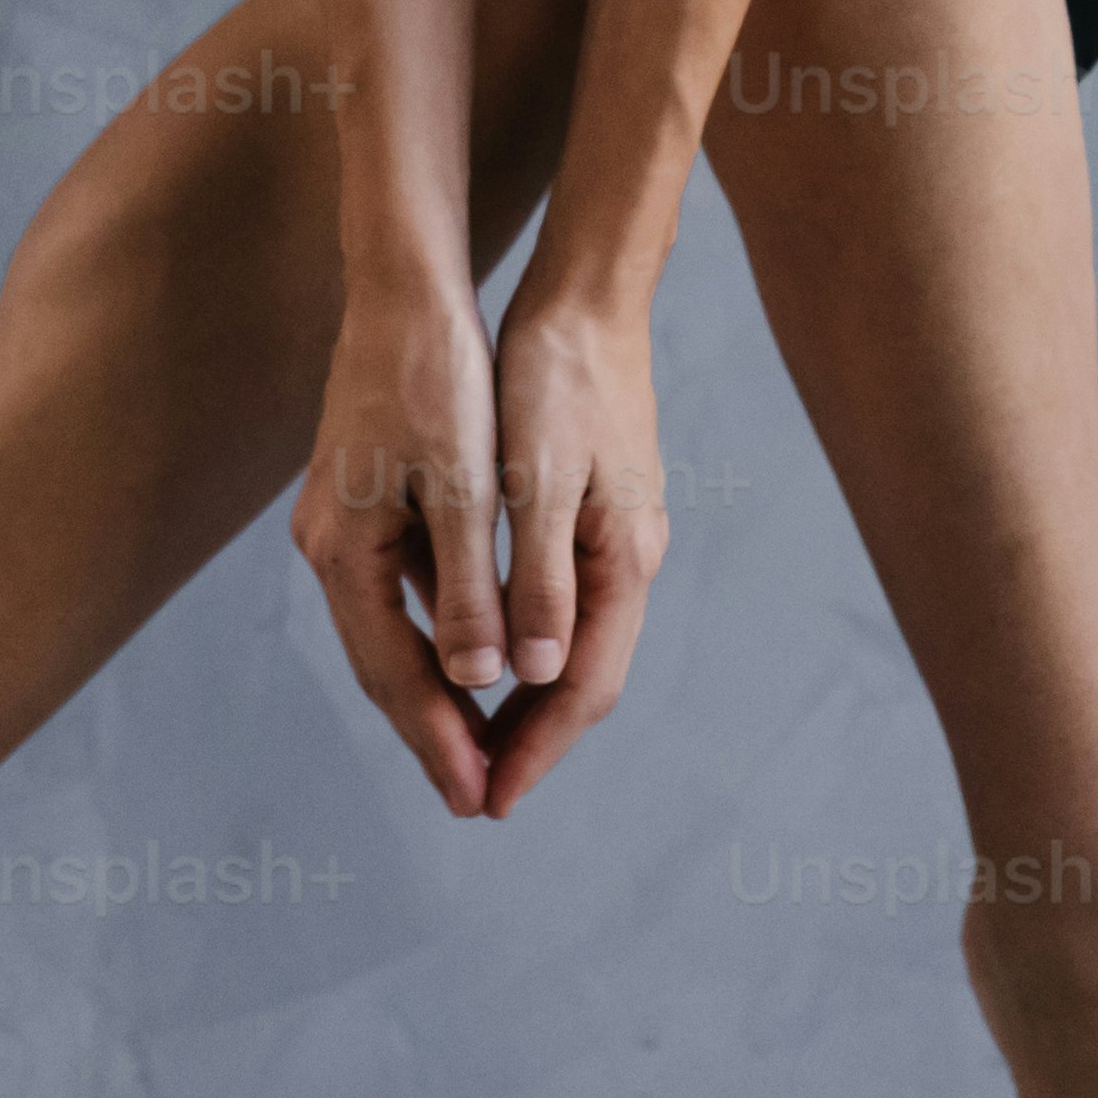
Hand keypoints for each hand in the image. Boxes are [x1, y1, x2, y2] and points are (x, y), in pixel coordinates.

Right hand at [295, 295, 515, 816]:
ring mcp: (339, 527)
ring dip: (434, 690)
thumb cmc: (438, 377)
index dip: (441, 740)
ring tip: (480, 746)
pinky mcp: (360, 504)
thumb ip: (471, 585)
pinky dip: (434, 634)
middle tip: (479, 799)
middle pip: (383, 665)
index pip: (398, 673)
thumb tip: (478, 681)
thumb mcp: (466, 483)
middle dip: (432, 732)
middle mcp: (329, 548)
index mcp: (347, 551)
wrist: (402, 288)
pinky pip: (396, 594)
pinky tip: (469, 659)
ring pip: (389, 633)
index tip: (479, 800)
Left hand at [470, 299, 669, 806]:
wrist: (588, 297)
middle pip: (579, 680)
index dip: (532, 750)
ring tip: (467, 738)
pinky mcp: (592, 515)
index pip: (580, 688)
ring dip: (519, 699)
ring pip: (567, 646)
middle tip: (472, 790)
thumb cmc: (555, 381)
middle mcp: (629, 561)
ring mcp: (616, 539)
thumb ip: (538, 581)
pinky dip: (516, 643)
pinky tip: (473, 646)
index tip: (487, 800)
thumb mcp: (537, 481)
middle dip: (527, 740)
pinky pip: (556, 606)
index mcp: (621, 562)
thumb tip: (531, 676)